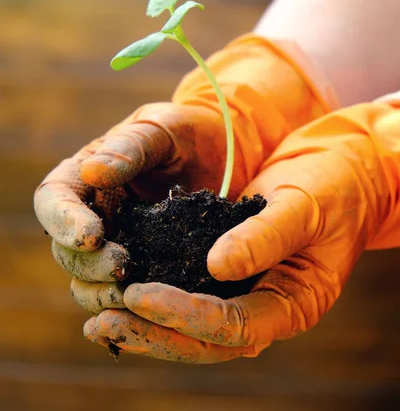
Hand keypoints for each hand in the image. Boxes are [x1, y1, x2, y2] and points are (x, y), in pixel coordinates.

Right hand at [34, 34, 331, 308]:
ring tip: (132, 294)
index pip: (54, 200)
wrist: (221, 153)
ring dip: (103, 292)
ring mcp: (117, 243)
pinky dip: (129, 305)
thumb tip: (91, 171)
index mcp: (85, 176)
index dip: (64, 222)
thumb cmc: (185, 132)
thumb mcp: (160, 130)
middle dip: (89, 263)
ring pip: (88, 280)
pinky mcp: (145, 266)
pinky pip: (123, 293)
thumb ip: (129, 147)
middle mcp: (93, 214)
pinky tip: (149, 310)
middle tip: (122, 267)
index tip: (92, 235)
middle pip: (68, 249)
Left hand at [84, 100, 399, 361]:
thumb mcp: (303, 205)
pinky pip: (192, 293)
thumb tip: (216, 265)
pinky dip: (158, 295)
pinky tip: (122, 288)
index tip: (140, 294)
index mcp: (294, 302)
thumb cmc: (333, 186)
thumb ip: (264, 236)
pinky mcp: (232, 271)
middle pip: (205, 339)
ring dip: (147, 323)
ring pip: (193, 325)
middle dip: (153, 332)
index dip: (185, 314)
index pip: (234, 326)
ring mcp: (249, 291)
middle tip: (101, 320)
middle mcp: (267, 306)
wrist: (345, 170)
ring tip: (98, 315)